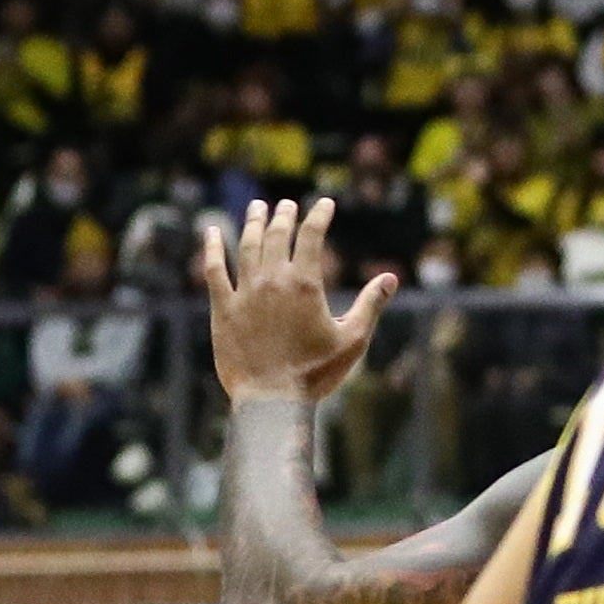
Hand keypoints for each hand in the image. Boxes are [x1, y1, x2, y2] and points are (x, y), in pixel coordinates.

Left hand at [197, 198, 393, 403]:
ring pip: (247, 246)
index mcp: (306, 285)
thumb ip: (371, 305)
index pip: (312, 236)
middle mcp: (273, 281)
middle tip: (286, 205)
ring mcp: (245, 293)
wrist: (271, 400)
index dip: (319, 215)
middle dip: (284, 216)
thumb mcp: (353, 339)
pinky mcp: (223, 309)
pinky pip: (214, 271)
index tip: (325, 203)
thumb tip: (391, 278)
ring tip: (257, 208)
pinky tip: (212, 232)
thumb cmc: (316, 374)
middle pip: (277, 235)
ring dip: (253, 223)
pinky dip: (213, 248)